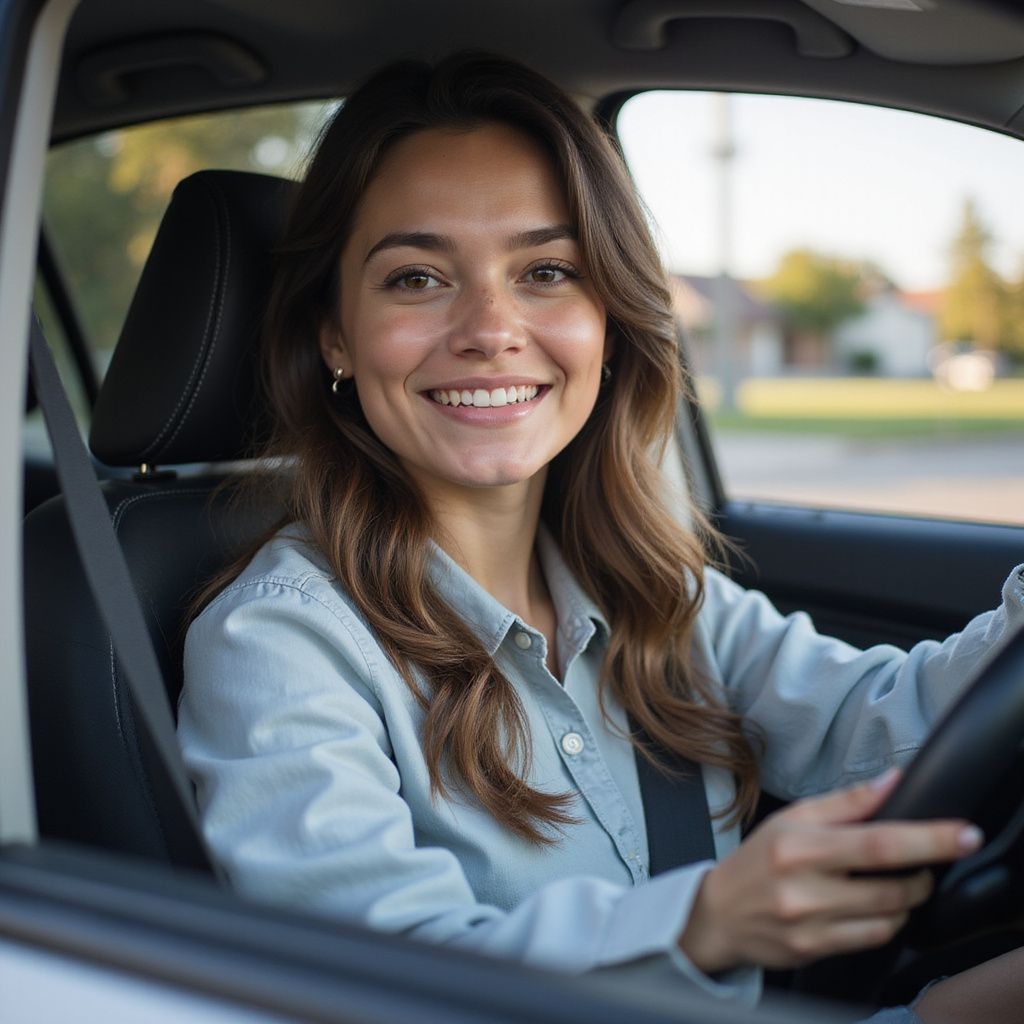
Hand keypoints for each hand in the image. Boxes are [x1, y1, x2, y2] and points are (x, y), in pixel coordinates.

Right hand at [678, 770, 983, 972]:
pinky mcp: (813, 950)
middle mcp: (804, 886)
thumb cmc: (757, 859)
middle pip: (891, 887)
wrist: (717, 913)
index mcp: (800, 844)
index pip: (877, 842)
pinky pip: (872, 939)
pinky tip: (875, 909)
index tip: (962, 834)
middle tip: (922, 863)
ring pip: (888, 917)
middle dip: (922, 874)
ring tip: (897, 885)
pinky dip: (887, 922)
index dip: (927, 839)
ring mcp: (809, 923)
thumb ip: (846, 802)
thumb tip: (893, 781)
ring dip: (907, 900)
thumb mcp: (792, 818)